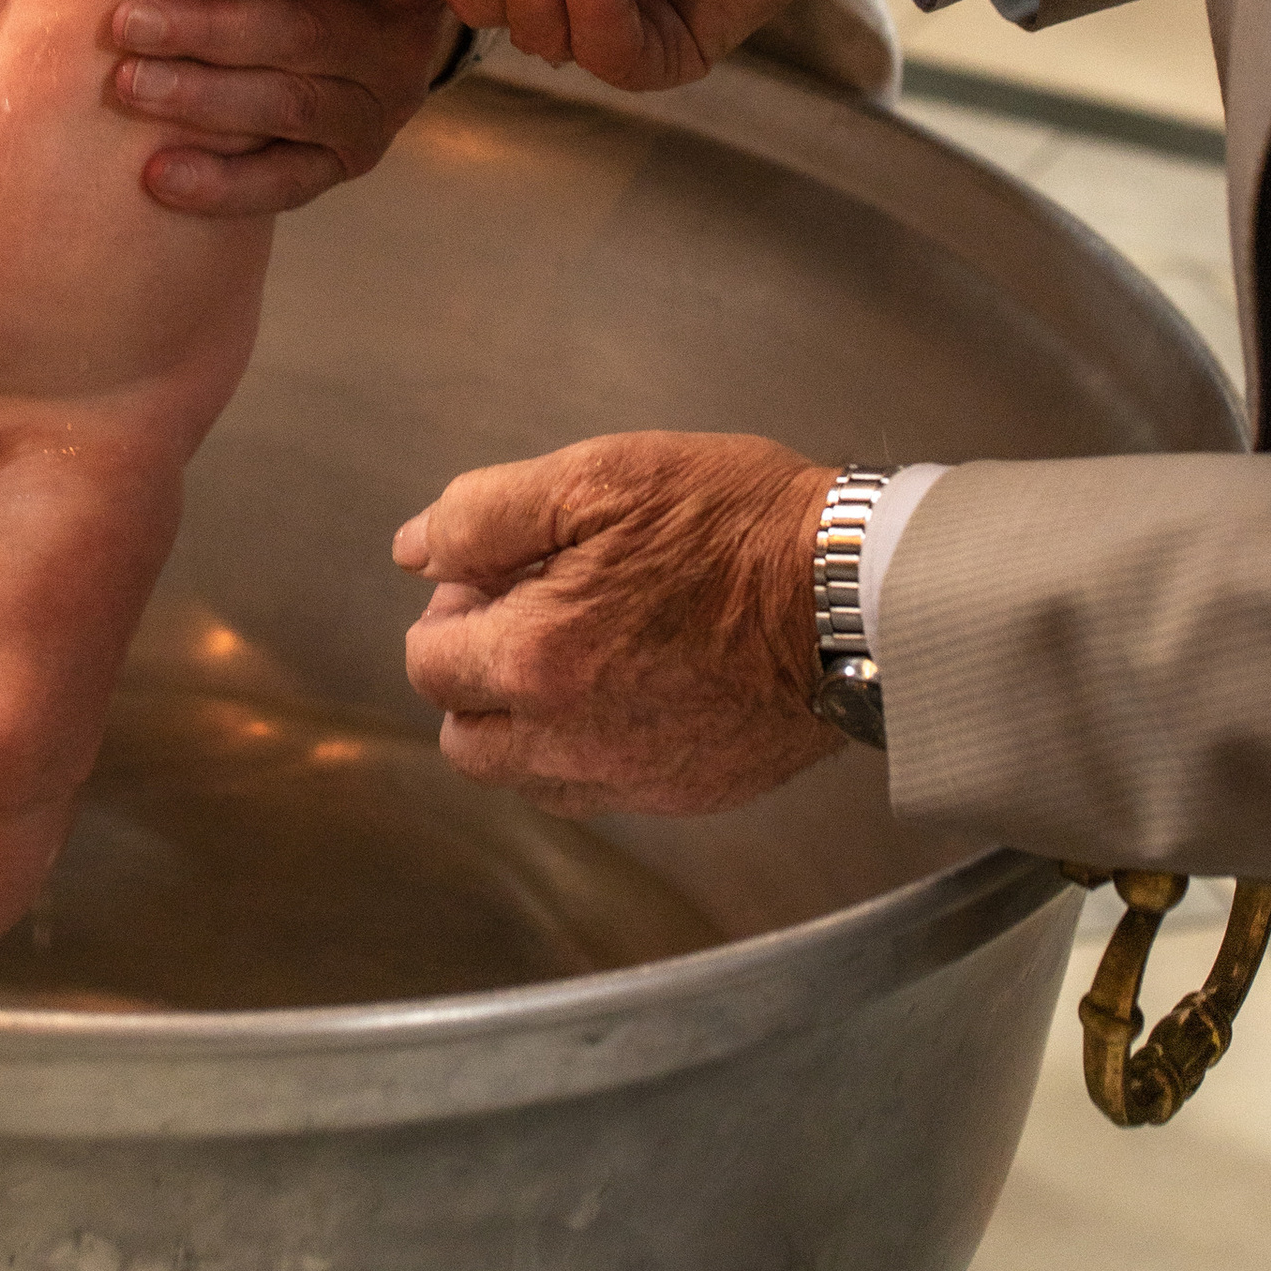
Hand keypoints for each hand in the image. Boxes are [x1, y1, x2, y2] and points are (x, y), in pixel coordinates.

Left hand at [110, 0, 449, 216]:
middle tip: (128, 22)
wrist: (357, 17)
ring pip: (289, 104)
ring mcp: (382, 102)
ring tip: (129, 84)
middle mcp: (401, 33)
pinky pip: (289, 180)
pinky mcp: (353, 158)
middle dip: (207, 28)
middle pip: (303, 32)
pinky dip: (223, 183)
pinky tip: (158, 175)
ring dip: (202, 96)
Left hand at [396, 430, 839, 814]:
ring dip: (523, 720)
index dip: (450, 612)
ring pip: (524, 776)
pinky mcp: (686, 794)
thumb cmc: (735, 524)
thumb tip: (415, 550)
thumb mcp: (597, 476)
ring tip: (578, 647)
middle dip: (474, 676)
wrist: (855, 593)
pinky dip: (587, 749)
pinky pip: (597, 791)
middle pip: (465, 739)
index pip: (428, 665)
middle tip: (528, 611)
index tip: (494, 577)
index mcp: (538, 660)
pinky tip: (626, 686)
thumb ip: (484, 515)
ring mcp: (632, 778)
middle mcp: (573, 740)